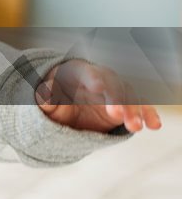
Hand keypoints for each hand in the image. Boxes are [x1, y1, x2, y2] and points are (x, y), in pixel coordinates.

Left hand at [34, 58, 162, 132]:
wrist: (65, 110)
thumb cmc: (54, 101)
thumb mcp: (46, 102)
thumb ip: (46, 98)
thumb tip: (45, 92)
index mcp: (77, 72)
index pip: (87, 72)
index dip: (93, 79)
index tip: (98, 88)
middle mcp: (100, 78)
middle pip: (112, 84)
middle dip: (116, 99)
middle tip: (117, 115)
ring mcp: (114, 91)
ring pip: (128, 95)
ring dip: (134, 110)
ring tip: (134, 126)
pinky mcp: (125, 105)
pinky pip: (139, 107)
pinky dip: (147, 114)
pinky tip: (153, 125)